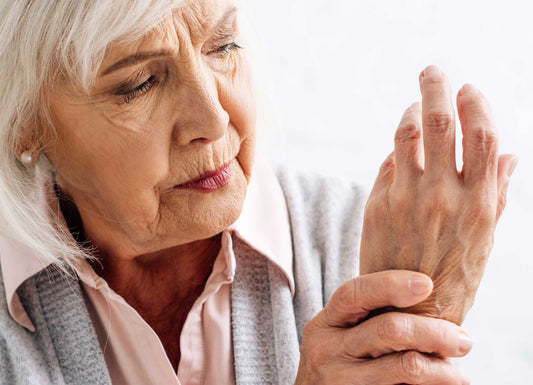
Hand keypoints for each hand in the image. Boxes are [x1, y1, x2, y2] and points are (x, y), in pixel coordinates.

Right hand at [295, 270, 471, 384]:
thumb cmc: (340, 363)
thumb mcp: (339, 335)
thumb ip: (366, 318)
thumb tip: (427, 294)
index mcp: (324, 324)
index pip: (354, 293)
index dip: (390, 284)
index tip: (428, 284)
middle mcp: (327, 351)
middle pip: (389, 329)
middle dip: (435, 332)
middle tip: (463, 340)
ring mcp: (341, 382)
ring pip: (406, 365)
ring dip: (443, 369)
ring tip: (458, 373)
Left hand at [359, 65, 516, 324]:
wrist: (406, 312)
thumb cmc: (454, 278)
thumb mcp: (486, 241)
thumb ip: (496, 194)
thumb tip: (508, 154)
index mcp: (477, 204)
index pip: (480, 136)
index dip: (475, 104)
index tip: (469, 89)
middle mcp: (440, 196)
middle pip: (438, 122)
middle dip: (436, 87)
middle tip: (432, 71)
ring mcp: (404, 199)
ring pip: (404, 135)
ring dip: (409, 112)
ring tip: (414, 106)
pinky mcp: (376, 205)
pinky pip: (387, 163)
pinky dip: (396, 149)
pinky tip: (402, 149)